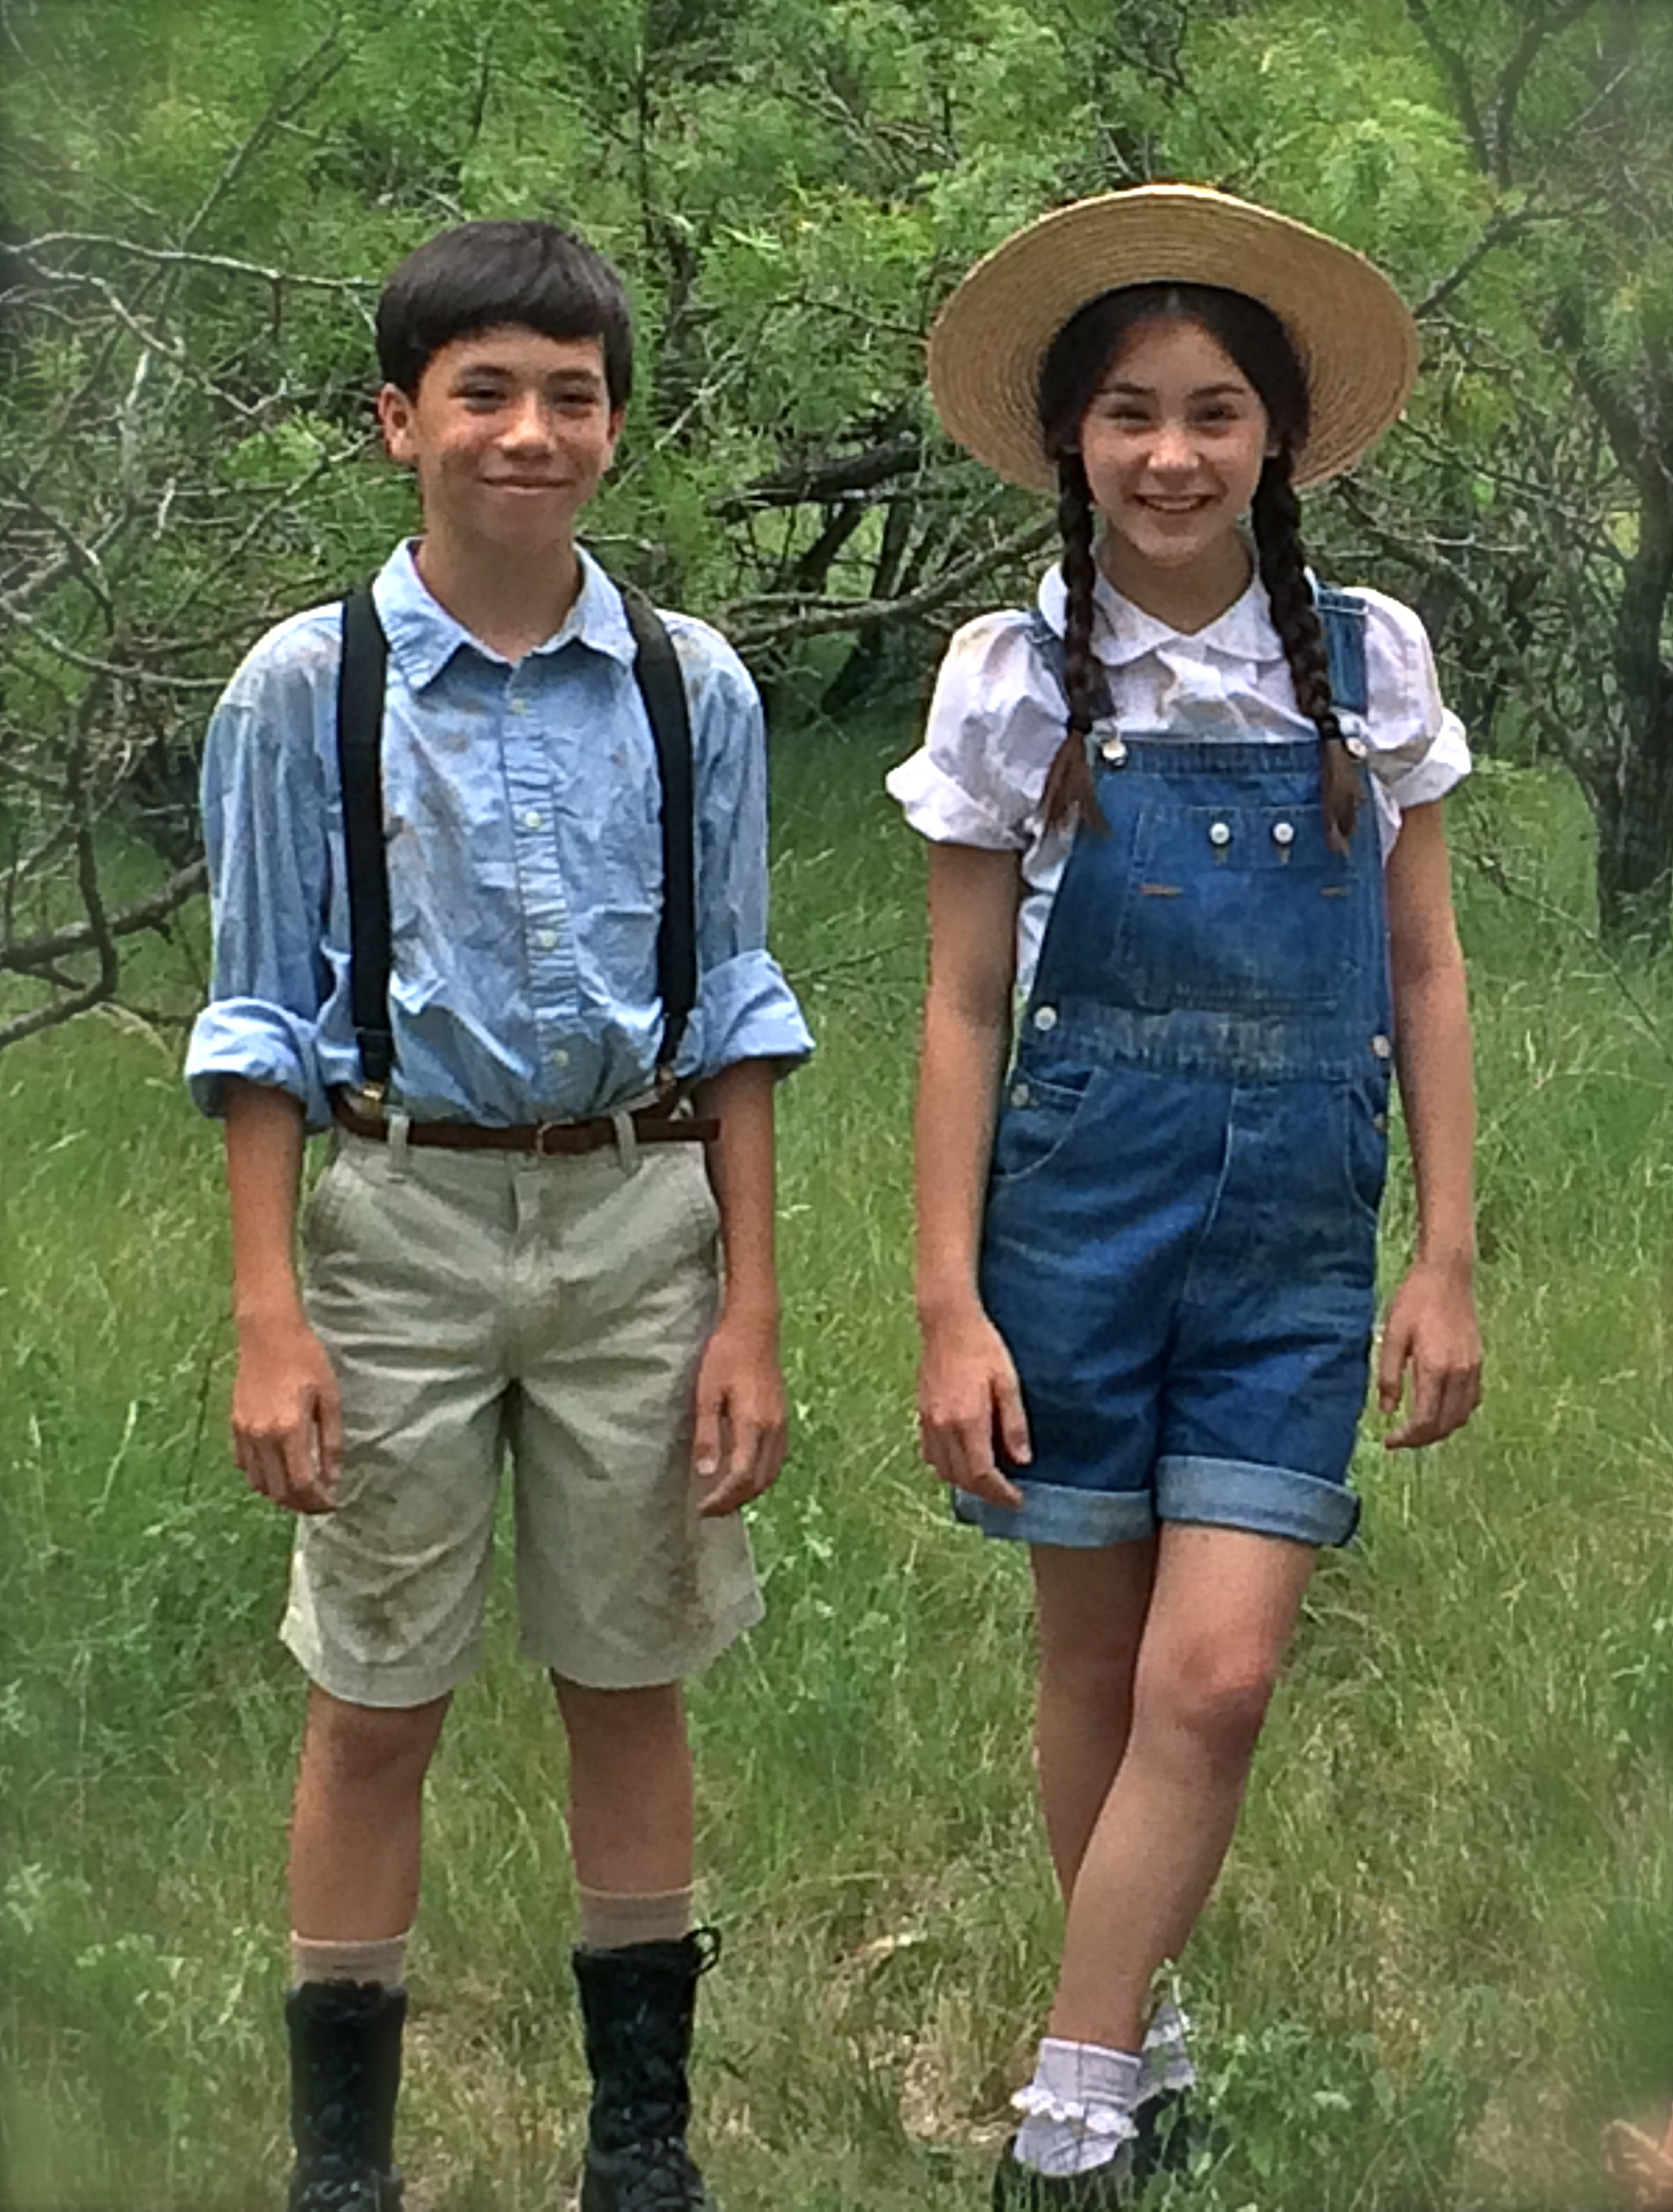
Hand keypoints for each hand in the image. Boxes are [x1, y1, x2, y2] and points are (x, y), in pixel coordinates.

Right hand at [232, 1306, 341, 1513]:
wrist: (268, 1333)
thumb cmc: (305, 1358)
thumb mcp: (329, 1397)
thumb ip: (331, 1441)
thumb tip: (333, 1477)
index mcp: (288, 1429)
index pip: (301, 1483)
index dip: (317, 1500)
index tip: (332, 1503)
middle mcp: (261, 1436)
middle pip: (278, 1490)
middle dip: (301, 1504)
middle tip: (320, 1504)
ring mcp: (244, 1432)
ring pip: (259, 1483)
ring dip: (280, 1495)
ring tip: (302, 1492)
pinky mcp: (234, 1425)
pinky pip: (245, 1465)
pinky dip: (262, 1478)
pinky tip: (279, 1472)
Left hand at [693, 1308, 787, 1516]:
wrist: (755, 1326)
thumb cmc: (726, 1354)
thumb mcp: (707, 1393)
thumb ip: (707, 1435)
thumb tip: (706, 1473)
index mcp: (754, 1424)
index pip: (740, 1476)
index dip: (722, 1498)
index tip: (702, 1509)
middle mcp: (773, 1429)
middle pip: (759, 1481)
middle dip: (735, 1501)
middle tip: (710, 1511)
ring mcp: (781, 1424)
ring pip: (771, 1473)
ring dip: (749, 1492)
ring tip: (725, 1499)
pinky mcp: (782, 1417)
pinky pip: (776, 1459)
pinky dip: (760, 1476)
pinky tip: (744, 1475)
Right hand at [917, 1301, 1028, 1508]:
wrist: (947, 1324)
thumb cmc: (983, 1348)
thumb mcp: (1008, 1382)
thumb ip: (1014, 1424)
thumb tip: (1022, 1460)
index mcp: (968, 1420)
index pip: (982, 1473)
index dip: (1001, 1493)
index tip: (1018, 1501)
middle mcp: (943, 1427)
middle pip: (962, 1478)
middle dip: (986, 1493)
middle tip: (1007, 1496)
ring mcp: (928, 1422)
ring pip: (943, 1471)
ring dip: (965, 1483)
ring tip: (988, 1482)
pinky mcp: (921, 1415)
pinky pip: (930, 1455)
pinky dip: (947, 1468)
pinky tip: (962, 1461)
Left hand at [1377, 1258, 1481, 1448]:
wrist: (1447, 1275)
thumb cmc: (1415, 1300)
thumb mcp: (1392, 1336)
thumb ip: (1388, 1376)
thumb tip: (1385, 1410)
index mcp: (1435, 1368)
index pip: (1424, 1420)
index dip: (1407, 1438)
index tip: (1389, 1441)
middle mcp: (1459, 1373)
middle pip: (1445, 1424)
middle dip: (1421, 1439)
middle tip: (1400, 1439)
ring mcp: (1473, 1368)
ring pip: (1461, 1416)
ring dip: (1440, 1429)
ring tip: (1416, 1429)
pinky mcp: (1478, 1362)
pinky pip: (1471, 1401)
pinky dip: (1455, 1414)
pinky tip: (1438, 1409)